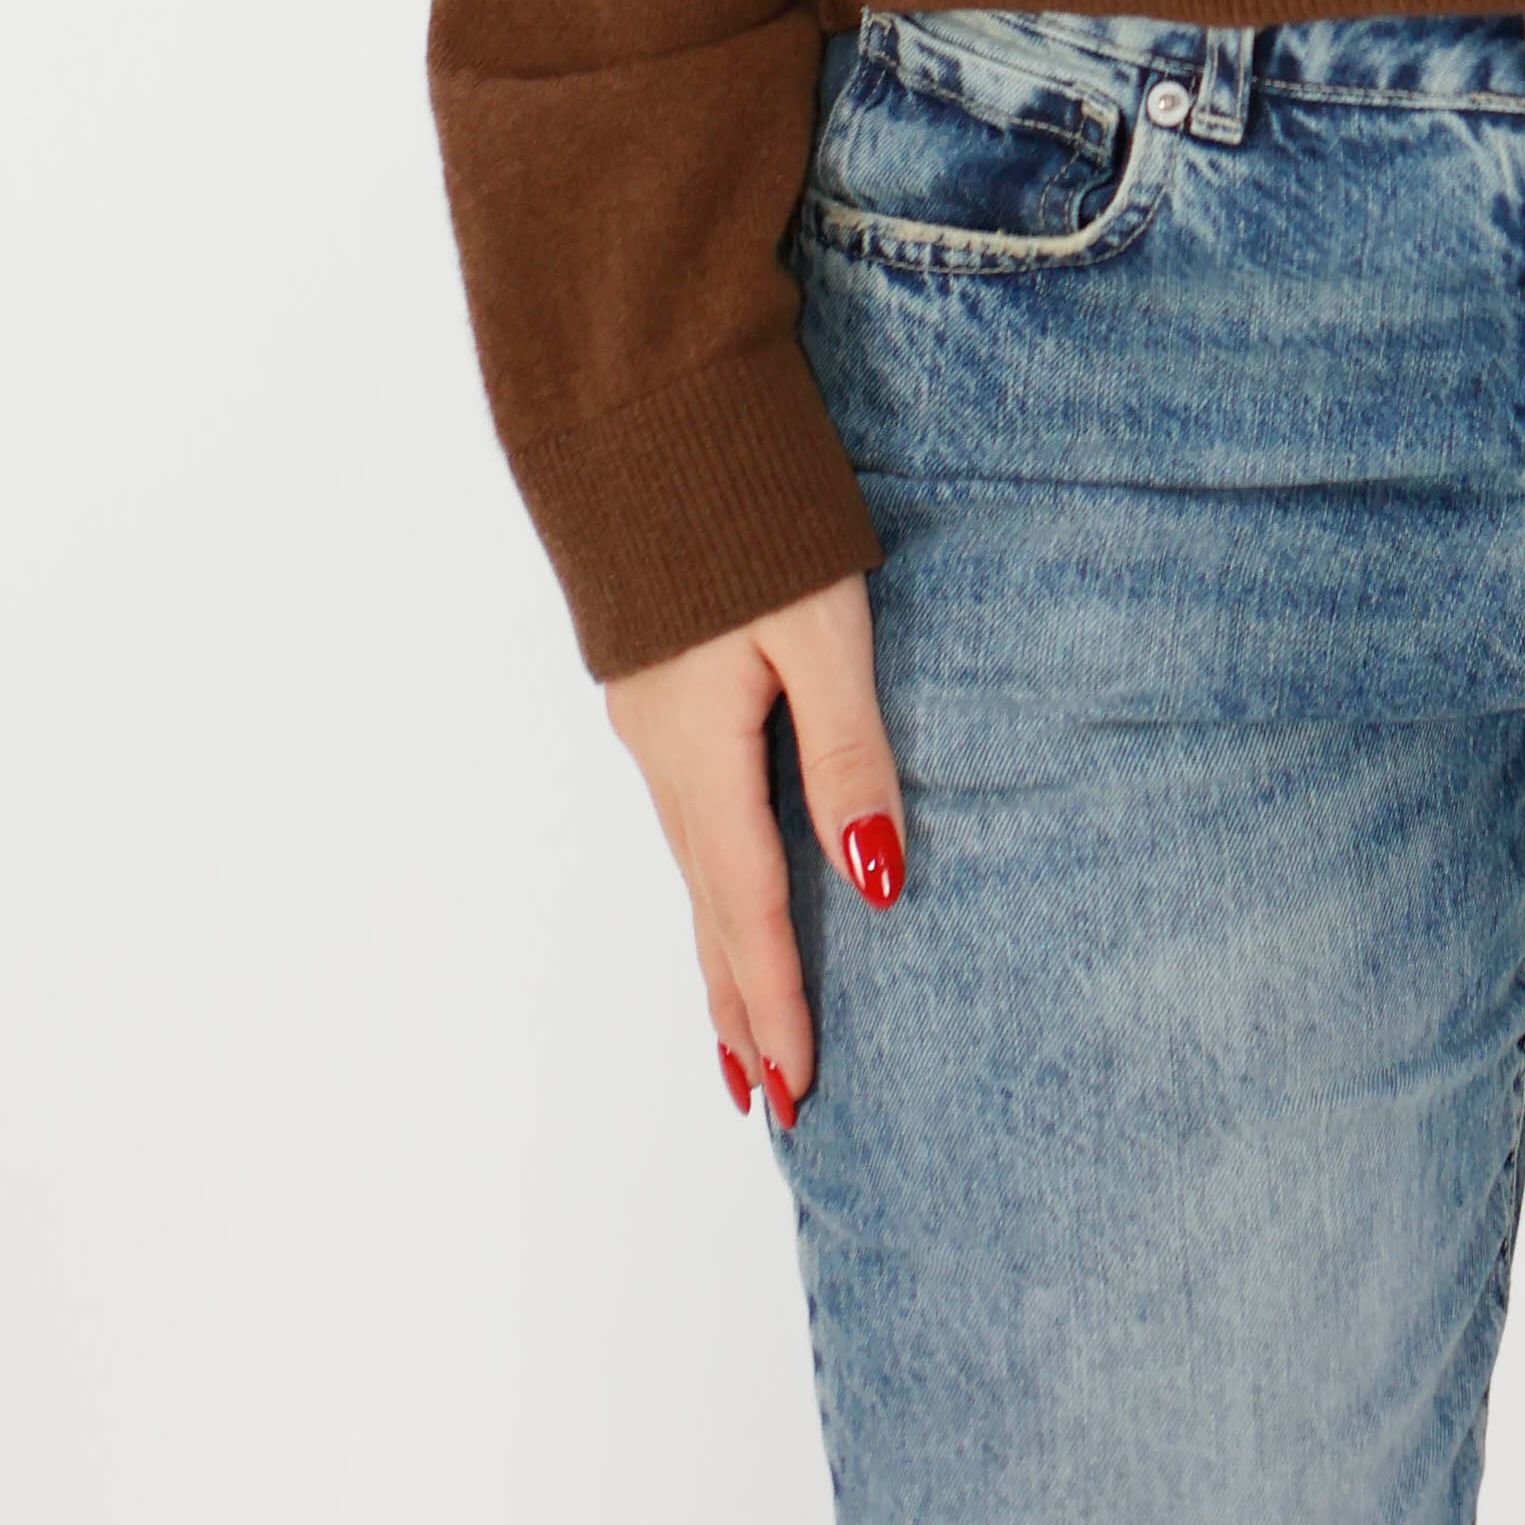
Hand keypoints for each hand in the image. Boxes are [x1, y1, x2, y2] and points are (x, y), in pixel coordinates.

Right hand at [602, 570, 904, 1127]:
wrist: (651, 421)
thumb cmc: (751, 518)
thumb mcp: (823, 632)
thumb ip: (848, 754)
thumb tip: (873, 882)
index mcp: (704, 753)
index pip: (747, 910)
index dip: (775, 1002)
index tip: (796, 1090)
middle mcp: (665, 756)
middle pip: (708, 911)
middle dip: (741, 1008)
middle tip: (769, 1103)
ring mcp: (653, 726)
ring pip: (693, 870)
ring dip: (720, 956)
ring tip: (745, 1035)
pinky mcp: (658, 695)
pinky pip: (687, 823)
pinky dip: (708, 887)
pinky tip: (723, 898)